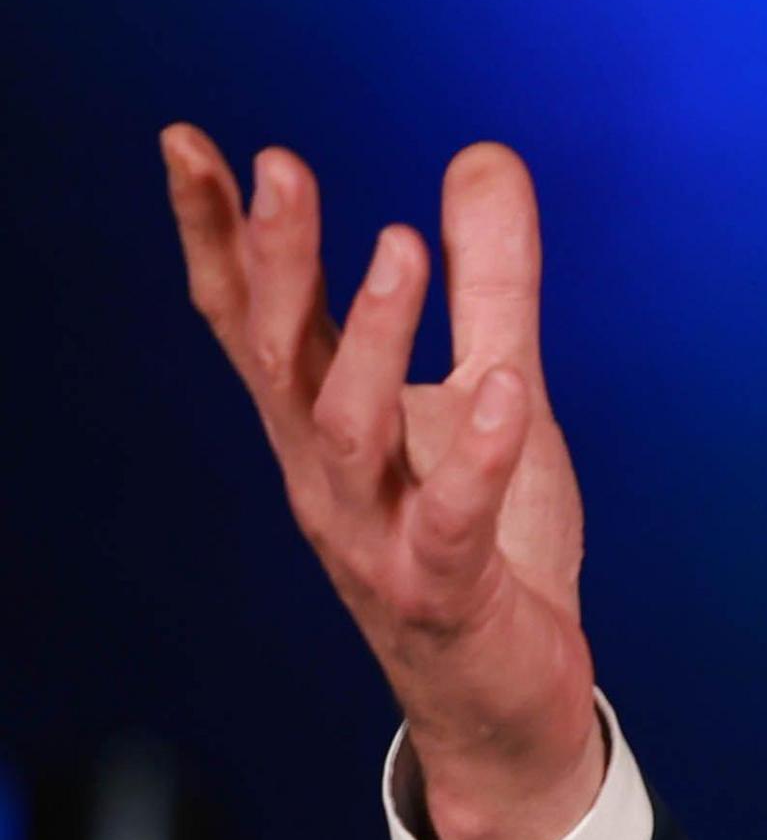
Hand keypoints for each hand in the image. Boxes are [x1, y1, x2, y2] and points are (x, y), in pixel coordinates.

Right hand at [162, 127, 600, 839]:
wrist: (506, 698)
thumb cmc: (488, 541)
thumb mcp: (498, 384)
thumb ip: (491, 280)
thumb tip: (483, 154)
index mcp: (327, 420)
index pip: (253, 316)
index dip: (214, 233)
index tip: (188, 141)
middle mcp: (328, 473)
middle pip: (279, 355)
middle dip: (272, 261)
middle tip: (278, 167)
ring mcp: (375, 534)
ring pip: (347, 429)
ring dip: (368, 336)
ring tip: (396, 244)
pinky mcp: (442, 590)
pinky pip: (449, 520)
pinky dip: (473, 454)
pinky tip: (501, 388)